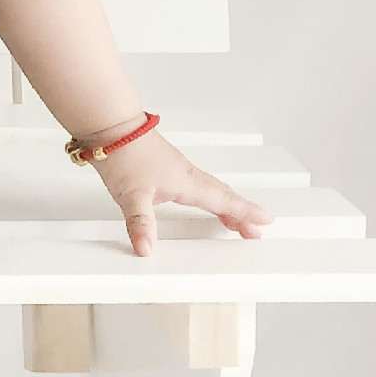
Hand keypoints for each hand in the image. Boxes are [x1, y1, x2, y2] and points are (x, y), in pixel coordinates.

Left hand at [82, 124, 273, 254]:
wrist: (109, 126)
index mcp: (188, 183)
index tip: (266, 221)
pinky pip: (193, 185)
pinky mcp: (162, 166)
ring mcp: (175, 169)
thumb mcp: (132, 195)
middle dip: (239, 214)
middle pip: (220, 197)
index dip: (245, 213)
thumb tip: (146, 249)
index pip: (223, 201)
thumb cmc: (125, 154)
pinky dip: (204, 195)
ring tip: (232, 222)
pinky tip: (194, 200)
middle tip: (253, 232)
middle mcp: (186, 175)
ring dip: (223, 205)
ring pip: (207, 190)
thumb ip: (141, 223)